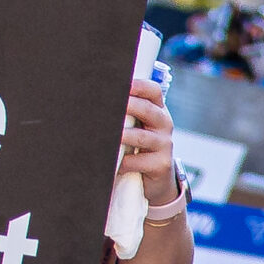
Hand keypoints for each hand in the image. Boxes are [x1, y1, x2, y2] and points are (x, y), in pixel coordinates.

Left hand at [116, 73, 176, 208]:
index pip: (153, 91)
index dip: (139, 85)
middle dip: (129, 105)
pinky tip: (117, 163)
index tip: (123, 84)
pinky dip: (126, 162)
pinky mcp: (161, 164)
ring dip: (124, 135)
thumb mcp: (138, 127)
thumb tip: (98, 101)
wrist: (158, 179)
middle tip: (111, 105)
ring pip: (142, 137)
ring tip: (112, 135)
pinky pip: (141, 162)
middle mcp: (164, 124)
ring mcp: (164, 145)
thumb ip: (126, 113)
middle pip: (148, 110)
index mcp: (157, 111)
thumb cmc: (141, 148)